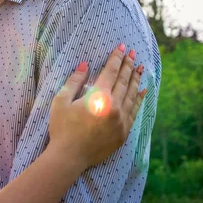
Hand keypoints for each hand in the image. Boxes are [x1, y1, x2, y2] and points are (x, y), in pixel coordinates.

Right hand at [48, 45, 145, 168]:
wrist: (69, 156)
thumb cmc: (62, 127)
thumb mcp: (61, 101)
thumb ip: (74, 81)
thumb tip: (85, 65)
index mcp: (99, 97)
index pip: (111, 72)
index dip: (116, 58)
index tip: (121, 47)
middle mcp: (115, 107)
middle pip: (124, 81)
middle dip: (128, 65)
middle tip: (132, 53)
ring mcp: (121, 120)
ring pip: (132, 95)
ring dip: (135, 80)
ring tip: (139, 68)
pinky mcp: (123, 132)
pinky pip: (134, 111)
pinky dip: (139, 99)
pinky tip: (142, 91)